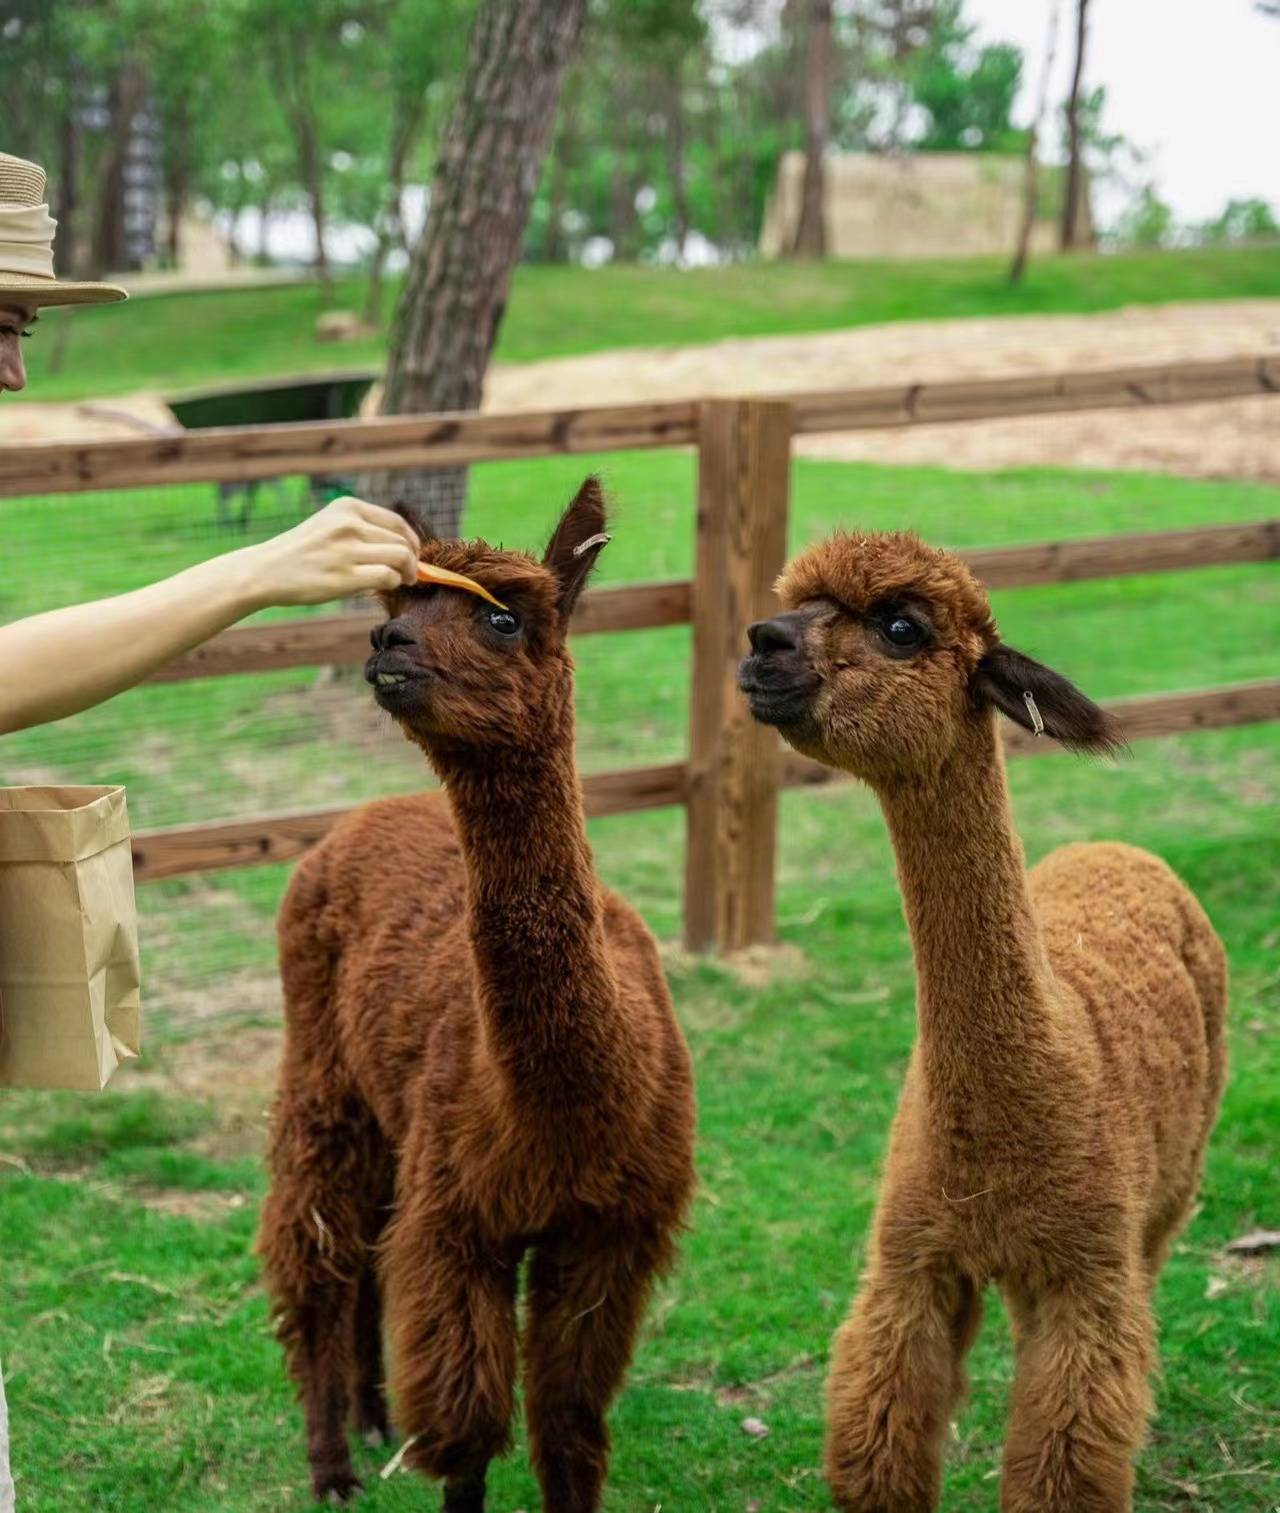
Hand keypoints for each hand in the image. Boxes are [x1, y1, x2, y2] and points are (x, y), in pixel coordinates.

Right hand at [243, 496, 420, 607]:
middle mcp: (348, 524)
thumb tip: (406, 546)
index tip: (412, 555)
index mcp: (347, 508)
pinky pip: (388, 577)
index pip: (396, 522)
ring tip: (403, 581)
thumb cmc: (302, 552)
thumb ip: (362, 528)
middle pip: (402, 541)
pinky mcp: (344, 577)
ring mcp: (346, 550)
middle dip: (412, 560)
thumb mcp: (329, 524)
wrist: (266, 570)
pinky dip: (394, 583)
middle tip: (410, 574)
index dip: (412, 541)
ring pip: (401, 557)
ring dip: (408, 572)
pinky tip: (387, 586)